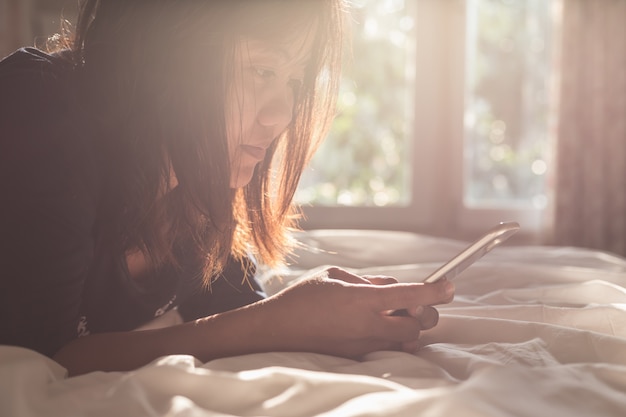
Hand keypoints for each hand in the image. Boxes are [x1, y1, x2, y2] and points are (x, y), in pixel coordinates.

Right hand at [257, 267, 453, 357]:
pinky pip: (387, 348)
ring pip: (405, 340)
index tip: (450, 286)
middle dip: (422, 313)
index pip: (411, 295)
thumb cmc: (303, 296)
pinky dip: (390, 337)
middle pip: (417, 324)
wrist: (278, 329)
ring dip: (406, 326)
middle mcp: (368, 325)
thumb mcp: (335, 276)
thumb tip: (393, 288)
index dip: (436, 290)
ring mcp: (364, 345)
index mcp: (362, 299)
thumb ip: (369, 281)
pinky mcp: (357, 357)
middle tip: (408, 303)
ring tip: (387, 313)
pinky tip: (374, 325)